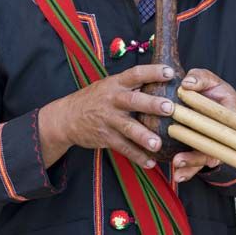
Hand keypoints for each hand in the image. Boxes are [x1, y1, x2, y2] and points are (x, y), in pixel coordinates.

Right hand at [39, 64, 174, 168]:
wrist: (66, 117)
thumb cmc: (96, 98)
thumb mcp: (110, 85)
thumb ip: (131, 84)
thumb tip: (161, 80)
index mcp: (116, 84)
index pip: (135, 73)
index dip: (152, 72)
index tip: (169, 72)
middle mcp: (113, 100)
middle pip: (134, 101)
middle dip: (152, 104)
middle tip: (169, 108)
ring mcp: (109, 120)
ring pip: (128, 128)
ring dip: (144, 136)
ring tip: (157, 144)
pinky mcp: (106, 138)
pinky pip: (123, 148)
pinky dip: (137, 156)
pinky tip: (150, 162)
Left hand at [172, 68, 235, 181]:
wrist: (215, 100)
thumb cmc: (213, 89)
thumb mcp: (210, 79)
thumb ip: (200, 78)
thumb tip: (186, 83)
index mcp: (230, 114)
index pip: (226, 125)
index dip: (218, 136)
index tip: (206, 145)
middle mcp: (224, 132)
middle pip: (214, 147)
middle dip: (197, 156)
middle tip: (179, 160)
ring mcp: (214, 143)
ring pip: (205, 157)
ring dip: (191, 165)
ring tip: (177, 168)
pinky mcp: (202, 148)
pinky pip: (197, 163)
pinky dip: (188, 171)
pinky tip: (178, 176)